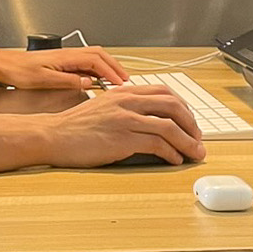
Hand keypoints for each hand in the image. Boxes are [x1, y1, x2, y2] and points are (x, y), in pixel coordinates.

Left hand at [0, 44, 128, 90]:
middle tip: (126, 80)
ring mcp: (65, 56)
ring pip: (93, 57)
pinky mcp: (61, 61)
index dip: (111, 72)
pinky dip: (97, 68)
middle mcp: (68, 54)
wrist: (2, 65)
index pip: (96, 61)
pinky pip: (85, 62)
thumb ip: (67, 81)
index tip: (120, 84)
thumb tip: (88, 82)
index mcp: (66, 57)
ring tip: (117, 79)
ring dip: (107, 66)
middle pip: (100, 55)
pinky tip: (98, 79)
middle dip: (115, 66)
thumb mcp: (43, 80)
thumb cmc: (17, 72)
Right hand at [42, 84, 204, 166]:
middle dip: (192, 124)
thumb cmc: (76, 126)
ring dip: (187, 142)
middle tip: (198, 138)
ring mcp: (126, 119)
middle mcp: (128, 101)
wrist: (54, 135)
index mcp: (125, 92)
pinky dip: (171, 153)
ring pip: (170, 126)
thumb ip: (126, 107)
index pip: (165, 92)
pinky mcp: (122, 138)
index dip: (184, 107)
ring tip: (194, 153)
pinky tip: (173, 159)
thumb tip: (151, 120)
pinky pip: (157, 144)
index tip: (190, 121)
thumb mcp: (104, 106)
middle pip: (173, 106)